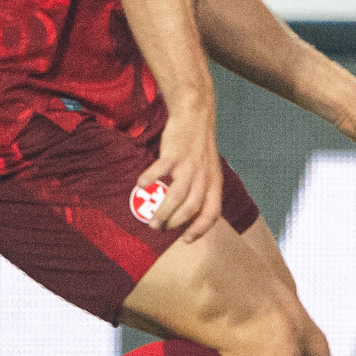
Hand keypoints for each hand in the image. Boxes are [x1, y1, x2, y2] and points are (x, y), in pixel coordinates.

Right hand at [140, 110, 224, 242]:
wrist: (196, 116)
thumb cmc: (198, 146)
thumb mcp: (208, 169)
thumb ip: (201, 189)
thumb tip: (187, 213)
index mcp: (214, 182)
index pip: (212, 212)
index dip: (201, 229)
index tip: (187, 240)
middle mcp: (204, 176)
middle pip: (191, 208)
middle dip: (175, 223)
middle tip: (160, 229)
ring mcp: (190, 165)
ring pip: (177, 196)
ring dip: (163, 211)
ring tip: (150, 221)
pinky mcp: (175, 153)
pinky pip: (161, 170)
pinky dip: (150, 179)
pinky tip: (140, 185)